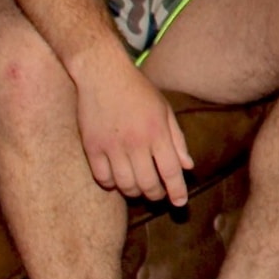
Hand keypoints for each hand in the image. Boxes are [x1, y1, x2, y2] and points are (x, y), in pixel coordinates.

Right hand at [76, 59, 193, 203]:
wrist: (102, 73)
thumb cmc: (138, 91)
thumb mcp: (165, 110)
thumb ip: (177, 140)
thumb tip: (187, 166)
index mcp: (157, 132)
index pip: (171, 171)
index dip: (177, 191)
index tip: (179, 204)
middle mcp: (135, 142)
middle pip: (148, 184)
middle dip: (156, 195)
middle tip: (158, 195)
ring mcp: (111, 146)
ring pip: (125, 185)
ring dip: (134, 193)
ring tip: (139, 189)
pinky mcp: (91, 147)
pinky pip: (102, 178)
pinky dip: (111, 185)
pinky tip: (117, 181)